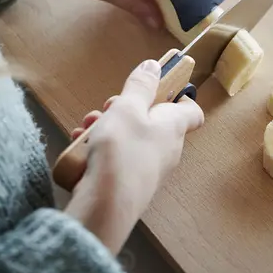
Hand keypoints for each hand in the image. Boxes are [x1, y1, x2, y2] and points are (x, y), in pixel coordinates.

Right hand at [63, 59, 203, 254]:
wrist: (106, 206)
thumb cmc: (121, 150)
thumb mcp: (127, 108)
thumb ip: (140, 85)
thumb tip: (154, 66)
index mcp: (174, 127)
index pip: (191, 111)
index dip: (178, 96)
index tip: (157, 88)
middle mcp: (168, 149)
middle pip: (152, 121)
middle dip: (125, 110)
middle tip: (106, 108)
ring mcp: (150, 170)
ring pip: (131, 140)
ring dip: (107, 129)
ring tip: (87, 128)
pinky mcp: (131, 186)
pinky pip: (119, 160)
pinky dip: (101, 151)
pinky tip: (81, 150)